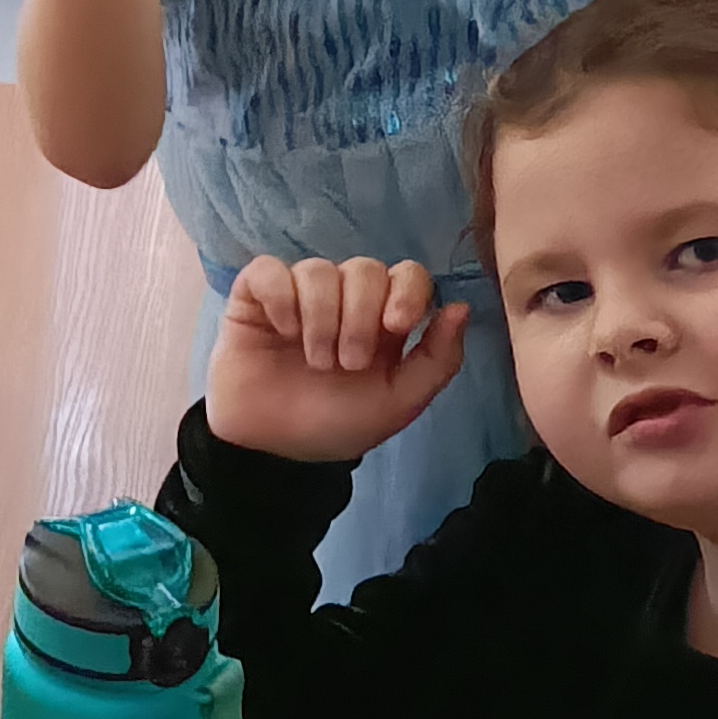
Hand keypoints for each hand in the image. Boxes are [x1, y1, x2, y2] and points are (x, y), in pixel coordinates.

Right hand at [204, 256, 469, 464]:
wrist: (272, 449)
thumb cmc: (335, 425)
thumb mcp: (398, 403)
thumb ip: (438, 360)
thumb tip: (461, 307)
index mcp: (383, 320)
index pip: (408, 275)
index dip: (406, 291)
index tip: (395, 325)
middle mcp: (344, 300)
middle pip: (365, 269)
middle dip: (359, 316)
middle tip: (348, 364)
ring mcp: (299, 294)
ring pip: (318, 270)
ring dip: (321, 318)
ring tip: (315, 361)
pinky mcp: (256, 296)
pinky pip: (270, 270)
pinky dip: (280, 297)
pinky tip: (281, 331)